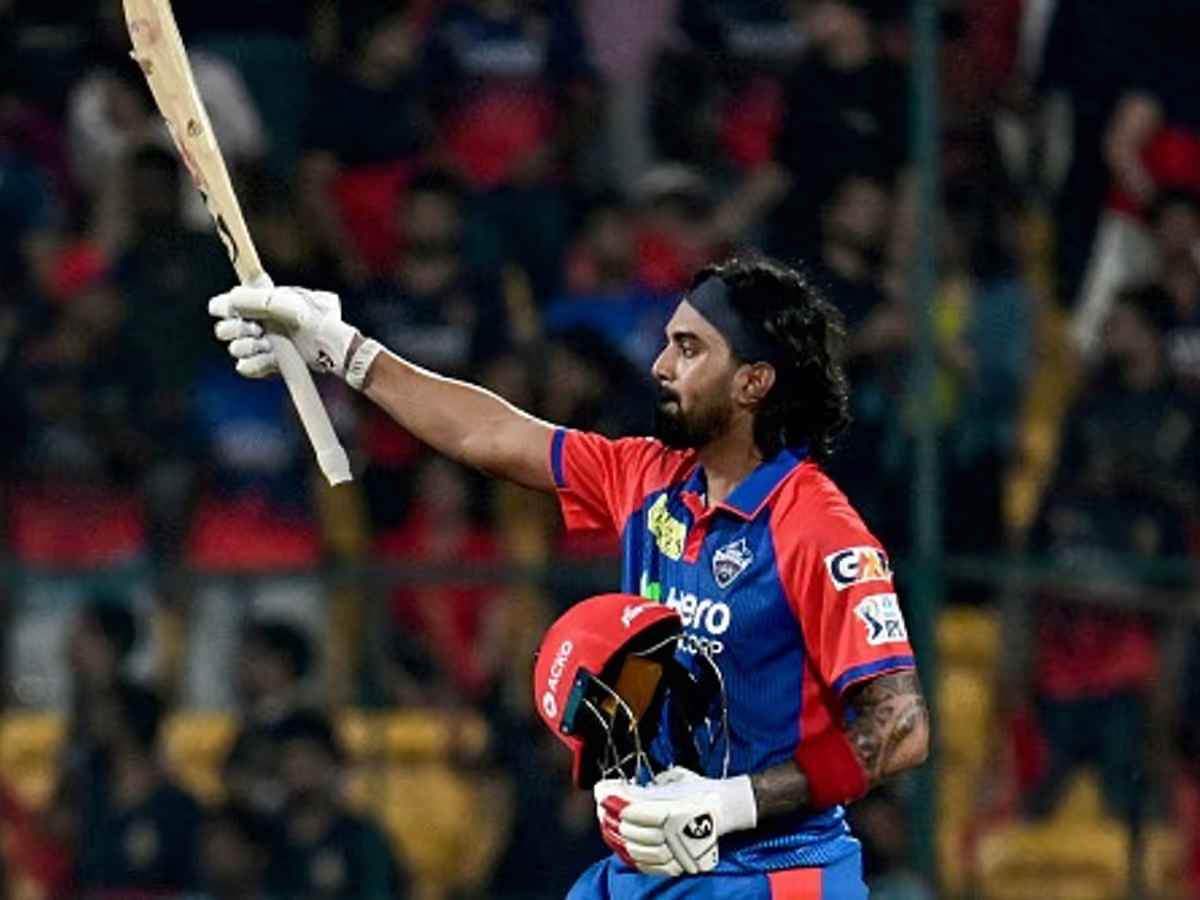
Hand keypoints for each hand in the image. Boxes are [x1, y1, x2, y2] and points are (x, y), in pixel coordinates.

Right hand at [209, 285, 358, 378]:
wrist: (330, 345)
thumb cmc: (313, 318)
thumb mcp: (285, 303)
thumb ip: (255, 300)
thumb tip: (230, 299)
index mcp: (256, 303)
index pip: (221, 305)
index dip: (223, 308)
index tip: (235, 311)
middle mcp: (254, 324)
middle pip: (223, 330)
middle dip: (237, 330)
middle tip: (258, 330)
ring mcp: (259, 346)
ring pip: (234, 349)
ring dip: (250, 347)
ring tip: (270, 346)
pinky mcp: (265, 365)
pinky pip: (245, 368)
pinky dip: (257, 364)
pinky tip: (273, 359)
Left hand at [593, 767, 755, 876]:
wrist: (726, 809)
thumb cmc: (700, 789)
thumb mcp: (674, 778)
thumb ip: (648, 786)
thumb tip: (621, 789)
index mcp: (674, 810)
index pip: (632, 809)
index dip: (612, 799)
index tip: (602, 790)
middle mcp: (674, 834)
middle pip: (629, 829)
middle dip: (609, 815)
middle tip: (602, 804)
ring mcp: (675, 851)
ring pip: (634, 849)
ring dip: (615, 836)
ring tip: (607, 823)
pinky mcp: (677, 864)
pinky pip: (646, 865)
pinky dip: (629, 856)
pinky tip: (620, 845)